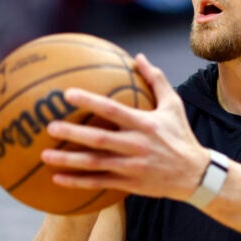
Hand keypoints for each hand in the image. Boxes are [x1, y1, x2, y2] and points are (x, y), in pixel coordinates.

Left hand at [41, 54, 209, 201]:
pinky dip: (78, 182)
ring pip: (95, 164)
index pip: (113, 110)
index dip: (90, 101)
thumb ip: (156, 80)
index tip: (68, 94)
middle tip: (50, 126)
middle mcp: (137, 146)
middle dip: (74, 132)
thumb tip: (138, 56)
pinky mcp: (129, 184)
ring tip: (45, 154)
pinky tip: (57, 178)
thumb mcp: (173, 105)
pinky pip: (99, 183)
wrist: (194, 174)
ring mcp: (132, 167)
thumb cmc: (180, 135)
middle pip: (100, 139)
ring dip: (69, 159)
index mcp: (145, 124)